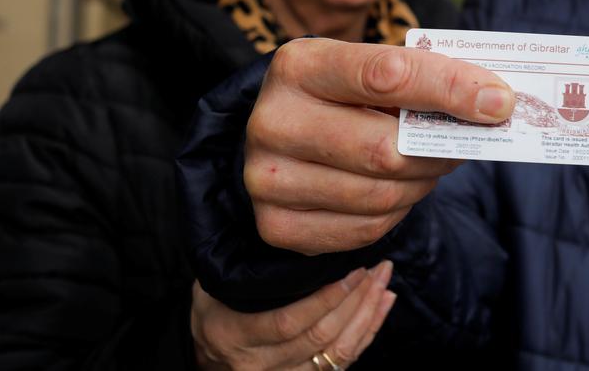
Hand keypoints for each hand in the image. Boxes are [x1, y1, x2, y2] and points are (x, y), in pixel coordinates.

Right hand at [191, 260, 395, 369]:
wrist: (204, 350)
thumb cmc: (214, 306)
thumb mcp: (216, 284)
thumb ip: (249, 268)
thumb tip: (290, 232)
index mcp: (235, 334)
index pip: (288, 322)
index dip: (325, 299)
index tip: (353, 270)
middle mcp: (258, 363)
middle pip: (319, 337)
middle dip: (356, 301)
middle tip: (377, 268)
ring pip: (337, 353)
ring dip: (368, 315)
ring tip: (384, 282)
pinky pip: (343, 361)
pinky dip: (368, 332)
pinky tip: (383, 304)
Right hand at [245, 37, 514, 254]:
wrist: (280, 137)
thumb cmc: (340, 97)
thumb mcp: (367, 70)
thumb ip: (421, 79)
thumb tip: (494, 104)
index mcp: (299, 66)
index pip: (387, 76)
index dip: (450, 89)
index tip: (499, 101)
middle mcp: (273, 121)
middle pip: (385, 150)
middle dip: (440, 149)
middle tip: (468, 141)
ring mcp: (267, 179)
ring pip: (381, 195)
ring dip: (423, 182)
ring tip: (430, 164)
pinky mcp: (276, 226)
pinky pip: (365, 230)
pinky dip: (396, 212)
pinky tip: (397, 189)